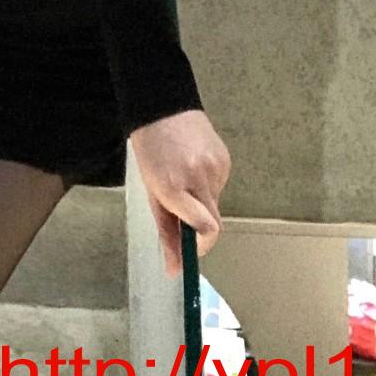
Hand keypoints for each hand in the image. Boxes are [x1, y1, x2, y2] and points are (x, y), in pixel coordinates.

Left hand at [129, 109, 230, 278]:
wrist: (163, 105)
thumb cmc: (150, 149)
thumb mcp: (151, 191)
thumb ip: (166, 232)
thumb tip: (175, 269)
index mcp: (173, 186)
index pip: (206, 229)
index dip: (202, 247)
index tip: (193, 251)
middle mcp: (198, 177)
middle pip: (215, 223)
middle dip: (201, 230)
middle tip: (184, 218)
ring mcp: (215, 166)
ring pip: (215, 203)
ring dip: (202, 202)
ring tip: (184, 178)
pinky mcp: (226, 159)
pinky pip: (219, 185)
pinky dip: (207, 185)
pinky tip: (193, 166)